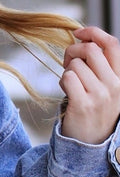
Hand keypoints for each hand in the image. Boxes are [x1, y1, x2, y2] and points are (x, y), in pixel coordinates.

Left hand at [60, 26, 119, 143]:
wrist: (91, 143)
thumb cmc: (95, 110)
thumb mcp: (107, 87)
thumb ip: (100, 66)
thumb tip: (84, 39)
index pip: (113, 44)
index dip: (94, 33)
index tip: (79, 33)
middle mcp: (115, 85)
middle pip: (90, 50)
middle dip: (73, 51)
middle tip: (68, 63)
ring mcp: (100, 95)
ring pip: (75, 65)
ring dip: (67, 71)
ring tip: (71, 85)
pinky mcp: (84, 104)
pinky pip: (68, 78)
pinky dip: (63, 81)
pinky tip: (67, 91)